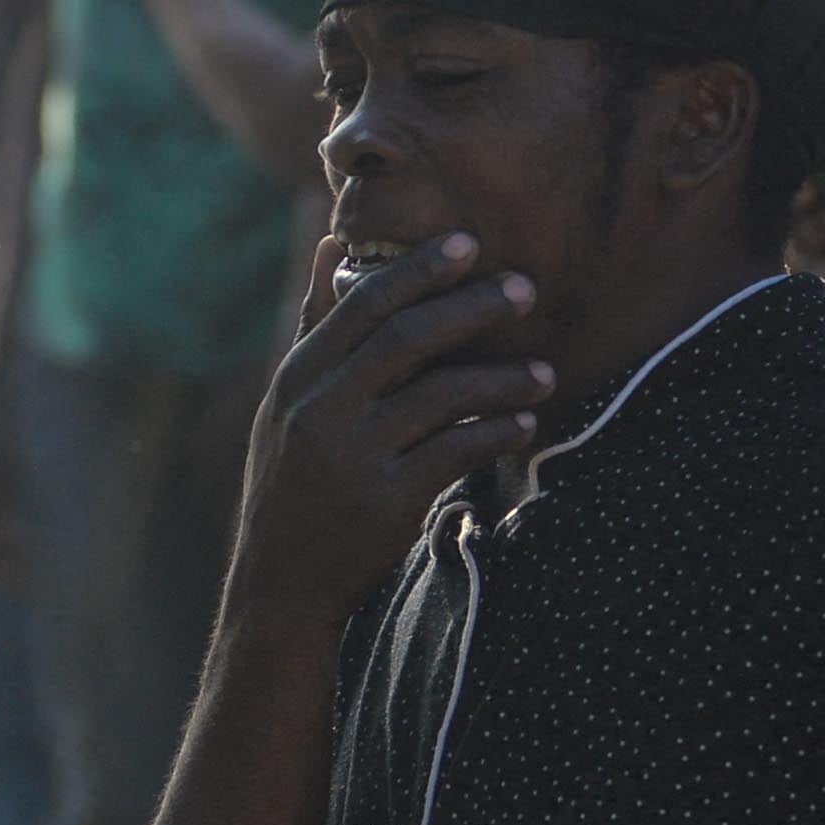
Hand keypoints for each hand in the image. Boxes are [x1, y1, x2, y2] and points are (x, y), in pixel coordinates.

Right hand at [225, 235, 550, 628]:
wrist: (280, 583)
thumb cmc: (291, 482)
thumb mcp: (288, 402)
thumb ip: (317, 325)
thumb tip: (331, 241)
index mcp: (298, 378)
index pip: (361, 304)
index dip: (417, 269)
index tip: (468, 242)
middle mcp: (320, 410)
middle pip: (406, 337)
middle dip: (471, 307)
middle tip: (525, 290)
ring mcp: (353, 457)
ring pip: (441, 395)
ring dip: (500, 378)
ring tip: (543, 373)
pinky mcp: (386, 503)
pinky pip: (455, 452)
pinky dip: (495, 434)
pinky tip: (522, 425)